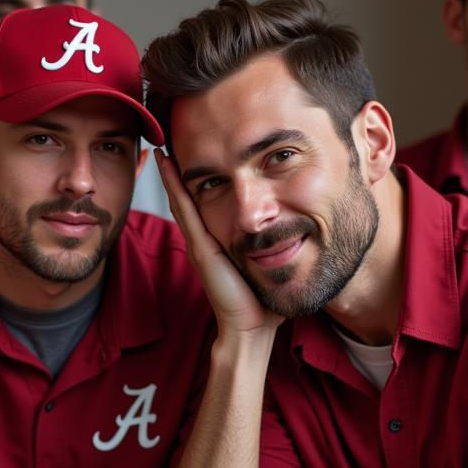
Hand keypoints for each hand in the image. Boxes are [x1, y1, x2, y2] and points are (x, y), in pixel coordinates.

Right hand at [156, 149, 282, 336]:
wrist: (252, 329)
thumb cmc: (264, 302)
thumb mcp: (273, 263)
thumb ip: (280, 245)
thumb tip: (305, 227)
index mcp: (221, 240)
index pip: (208, 201)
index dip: (203, 176)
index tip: (201, 150)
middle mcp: (206, 238)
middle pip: (190, 195)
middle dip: (182, 169)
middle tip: (171, 139)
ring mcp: (200, 241)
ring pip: (183, 198)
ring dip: (172, 172)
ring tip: (162, 144)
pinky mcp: (201, 248)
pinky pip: (185, 210)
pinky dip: (174, 186)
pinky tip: (168, 165)